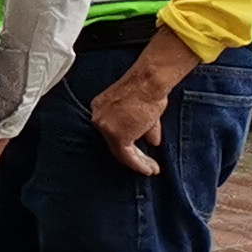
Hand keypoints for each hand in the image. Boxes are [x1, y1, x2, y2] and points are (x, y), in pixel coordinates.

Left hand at [87, 42, 197, 177]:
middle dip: (132, 155)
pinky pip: (127, 155)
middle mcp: (99, 116)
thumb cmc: (149, 89)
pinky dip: (139, 164)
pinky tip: (148, 169)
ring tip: (150, 169)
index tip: (137, 152)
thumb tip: (153, 142)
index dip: (126, 142)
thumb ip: (147, 128)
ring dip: (138, 162)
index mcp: (101, 107)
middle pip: (114, 142)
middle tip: (145, 165)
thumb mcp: (146, 111)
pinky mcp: (116, 135)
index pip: (112, 129)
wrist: (149, 82)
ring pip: (120, 150)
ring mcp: (105, 126)